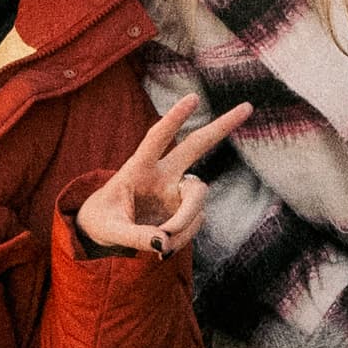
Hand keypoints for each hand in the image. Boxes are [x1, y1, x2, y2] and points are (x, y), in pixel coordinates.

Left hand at [72, 91, 251, 257]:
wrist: (101, 233)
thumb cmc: (100, 222)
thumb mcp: (108, 230)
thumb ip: (135, 237)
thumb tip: (164, 243)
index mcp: (138, 168)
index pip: (156, 138)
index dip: (174, 119)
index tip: (194, 97)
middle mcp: (162, 175)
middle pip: (196, 145)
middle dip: (221, 126)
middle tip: (247, 106)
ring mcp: (175, 192)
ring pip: (198, 198)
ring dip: (185, 224)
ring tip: (162, 246)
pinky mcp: (183, 210)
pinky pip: (194, 222)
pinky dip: (183, 238)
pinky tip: (164, 249)